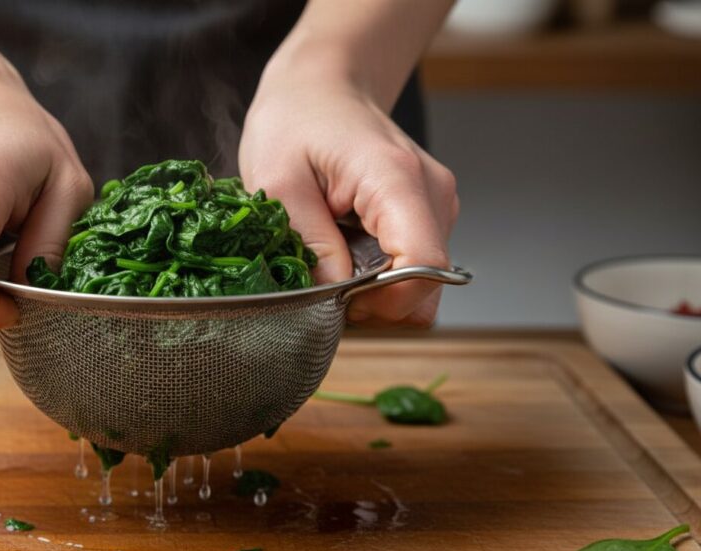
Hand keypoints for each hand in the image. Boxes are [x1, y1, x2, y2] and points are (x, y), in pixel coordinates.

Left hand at [239, 70, 457, 326]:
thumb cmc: (296, 120)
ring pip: (423, 283)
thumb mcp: (277, 182)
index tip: (340, 297)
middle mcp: (432, 193)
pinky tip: (348, 247)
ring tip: (333, 255)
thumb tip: (332, 294)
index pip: (423, 267)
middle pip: (428, 285)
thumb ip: (309, 242)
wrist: (322, 86)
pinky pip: (413, 266)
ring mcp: (436, 204)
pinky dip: (380, 273)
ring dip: (376, 288)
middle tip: (325, 278)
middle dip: (377, 300)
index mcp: (396, 180)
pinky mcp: (429, 213)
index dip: (385, 300)